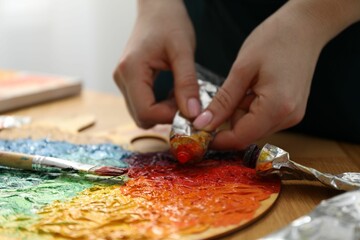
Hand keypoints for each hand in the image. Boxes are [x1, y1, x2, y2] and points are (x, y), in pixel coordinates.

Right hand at [113, 0, 200, 128]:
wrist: (157, 7)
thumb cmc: (169, 22)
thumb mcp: (183, 51)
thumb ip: (187, 83)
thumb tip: (192, 114)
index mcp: (131, 70)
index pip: (145, 112)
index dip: (169, 117)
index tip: (189, 110)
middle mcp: (122, 78)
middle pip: (141, 116)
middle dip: (166, 116)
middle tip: (186, 102)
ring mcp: (123, 81)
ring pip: (141, 113)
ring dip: (163, 111)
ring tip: (181, 95)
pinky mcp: (129, 81)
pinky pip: (142, 104)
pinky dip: (159, 105)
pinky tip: (173, 93)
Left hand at [192, 0, 351, 148]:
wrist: (305, 27)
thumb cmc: (275, 40)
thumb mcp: (241, 70)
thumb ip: (223, 102)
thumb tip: (203, 125)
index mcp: (276, 108)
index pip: (240, 138)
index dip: (216, 139)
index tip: (198, 130)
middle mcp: (287, 118)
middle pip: (246, 134)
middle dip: (228, 120)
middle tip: (224, 93)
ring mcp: (292, 115)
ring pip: (253, 126)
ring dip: (239, 112)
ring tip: (245, 84)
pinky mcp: (291, 110)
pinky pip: (263, 118)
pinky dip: (250, 107)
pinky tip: (253, 87)